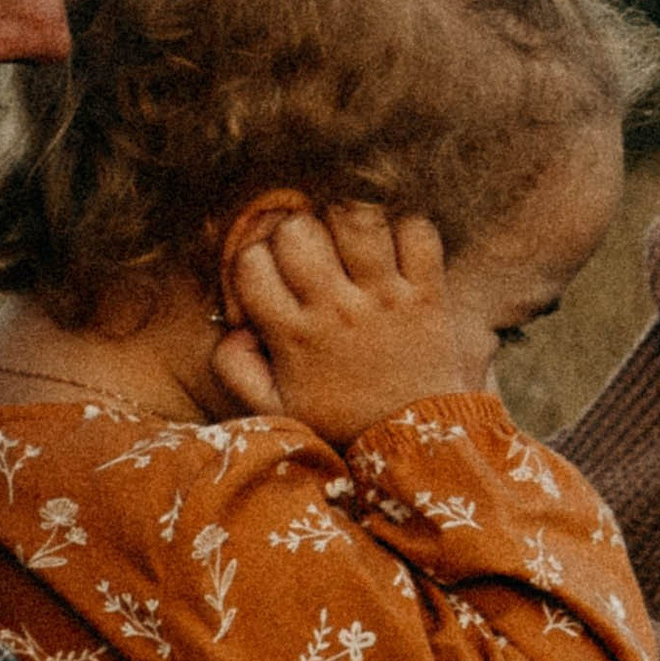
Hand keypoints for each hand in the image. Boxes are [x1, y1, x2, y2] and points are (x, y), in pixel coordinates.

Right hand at [213, 205, 469, 441]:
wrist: (412, 441)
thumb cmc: (340, 419)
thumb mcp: (274, 408)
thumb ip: (236, 369)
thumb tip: (232, 326)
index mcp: (293, 336)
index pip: (250, 263)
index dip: (254, 258)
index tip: (272, 274)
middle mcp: (336, 311)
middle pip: (298, 230)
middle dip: (297, 231)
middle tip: (313, 255)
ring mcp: (385, 299)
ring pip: (357, 219)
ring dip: (350, 221)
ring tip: (353, 244)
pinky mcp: (427, 294)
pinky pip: (417, 232)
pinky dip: (408, 231)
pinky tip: (397, 251)